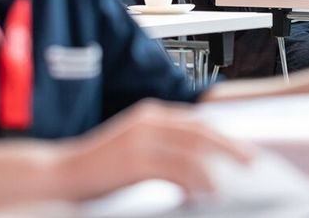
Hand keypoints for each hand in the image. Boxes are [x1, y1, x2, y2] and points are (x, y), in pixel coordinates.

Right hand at [58, 100, 253, 199]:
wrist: (57, 176)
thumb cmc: (97, 169)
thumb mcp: (134, 149)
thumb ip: (161, 148)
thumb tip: (196, 165)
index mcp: (150, 115)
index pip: (196, 122)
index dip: (222, 135)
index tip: (241, 149)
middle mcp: (149, 120)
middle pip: (201, 131)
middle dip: (229, 147)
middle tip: (251, 161)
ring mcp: (142, 138)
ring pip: (194, 148)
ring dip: (219, 165)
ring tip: (235, 181)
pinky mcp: (136, 159)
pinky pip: (177, 168)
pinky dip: (197, 180)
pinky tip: (208, 192)